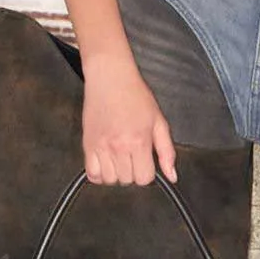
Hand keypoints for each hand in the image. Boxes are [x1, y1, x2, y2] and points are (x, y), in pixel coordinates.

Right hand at [82, 59, 178, 183]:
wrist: (110, 78)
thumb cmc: (135, 95)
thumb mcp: (159, 121)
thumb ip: (167, 152)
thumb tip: (172, 176)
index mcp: (139, 141)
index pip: (144, 178)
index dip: (148, 173)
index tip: (146, 162)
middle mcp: (119, 147)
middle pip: (127, 180)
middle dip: (133, 172)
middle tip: (133, 156)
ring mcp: (101, 147)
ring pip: (110, 180)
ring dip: (117, 174)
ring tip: (120, 158)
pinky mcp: (87, 145)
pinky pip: (91, 174)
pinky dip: (99, 174)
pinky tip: (106, 163)